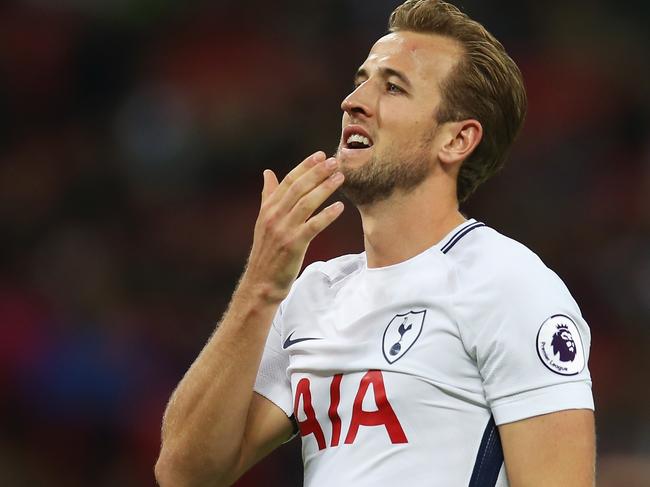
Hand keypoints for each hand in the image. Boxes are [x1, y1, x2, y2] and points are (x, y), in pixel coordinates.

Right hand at [243, 151, 344, 302]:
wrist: (261, 281)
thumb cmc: (267, 251)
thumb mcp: (264, 220)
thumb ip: (268, 196)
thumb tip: (267, 173)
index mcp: (268, 208)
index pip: (288, 181)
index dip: (305, 166)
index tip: (320, 155)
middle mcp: (274, 216)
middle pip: (298, 188)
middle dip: (317, 172)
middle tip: (335, 161)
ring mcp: (283, 230)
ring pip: (306, 203)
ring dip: (325, 188)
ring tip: (340, 178)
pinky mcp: (293, 245)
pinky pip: (313, 226)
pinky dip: (326, 215)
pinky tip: (339, 207)